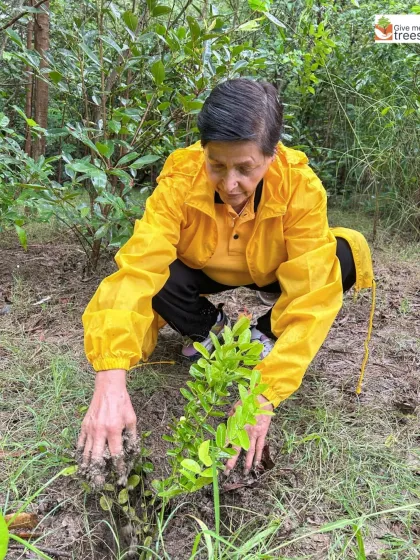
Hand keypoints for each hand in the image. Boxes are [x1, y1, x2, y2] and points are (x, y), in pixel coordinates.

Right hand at [77, 369, 136, 486]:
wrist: (108, 388)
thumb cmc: (122, 403)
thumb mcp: (132, 418)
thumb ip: (132, 435)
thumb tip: (132, 450)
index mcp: (113, 430)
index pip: (116, 454)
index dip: (118, 467)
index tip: (120, 476)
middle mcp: (100, 432)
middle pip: (97, 458)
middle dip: (99, 472)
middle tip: (100, 483)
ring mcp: (90, 429)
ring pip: (86, 453)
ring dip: (87, 466)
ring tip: (88, 477)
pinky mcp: (84, 426)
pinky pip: (80, 443)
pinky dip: (80, 454)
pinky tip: (81, 462)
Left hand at [225, 394, 272, 475]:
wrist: (262, 399)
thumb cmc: (247, 401)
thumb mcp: (235, 407)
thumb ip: (230, 417)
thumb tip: (226, 424)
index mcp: (236, 425)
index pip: (226, 440)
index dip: (221, 449)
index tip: (216, 457)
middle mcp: (244, 432)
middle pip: (236, 450)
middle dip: (231, 461)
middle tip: (226, 472)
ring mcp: (254, 434)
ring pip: (249, 451)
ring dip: (247, 462)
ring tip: (245, 472)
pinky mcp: (262, 433)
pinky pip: (260, 446)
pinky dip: (259, 455)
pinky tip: (257, 464)